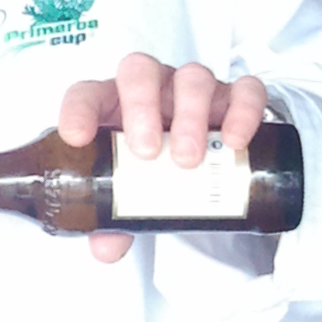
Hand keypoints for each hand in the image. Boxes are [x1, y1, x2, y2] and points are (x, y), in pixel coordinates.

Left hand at [59, 52, 269, 264]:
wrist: (201, 157)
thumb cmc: (154, 166)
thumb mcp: (132, 191)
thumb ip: (115, 220)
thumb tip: (106, 249)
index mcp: (115, 106)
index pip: (88, 94)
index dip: (79, 110)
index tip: (77, 138)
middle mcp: (152, 90)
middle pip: (140, 72)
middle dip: (141, 108)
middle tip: (147, 152)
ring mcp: (192, 89)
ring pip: (192, 78)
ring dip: (190, 116)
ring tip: (189, 160)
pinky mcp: (233, 98)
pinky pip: (244, 90)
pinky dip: (243, 111)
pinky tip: (235, 141)